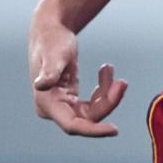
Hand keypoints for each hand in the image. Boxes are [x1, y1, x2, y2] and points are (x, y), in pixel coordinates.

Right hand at [29, 16, 126, 136]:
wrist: (50, 32)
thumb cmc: (52, 41)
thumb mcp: (54, 54)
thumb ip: (50, 71)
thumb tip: (40, 86)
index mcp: (47, 103)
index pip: (72, 125)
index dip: (93, 130)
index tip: (114, 130)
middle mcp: (53, 110)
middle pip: (88, 118)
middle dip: (108, 102)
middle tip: (122, 82)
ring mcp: (62, 106)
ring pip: (94, 111)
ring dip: (108, 94)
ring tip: (109, 68)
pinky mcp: (71, 101)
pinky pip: (94, 103)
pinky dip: (104, 89)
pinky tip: (105, 71)